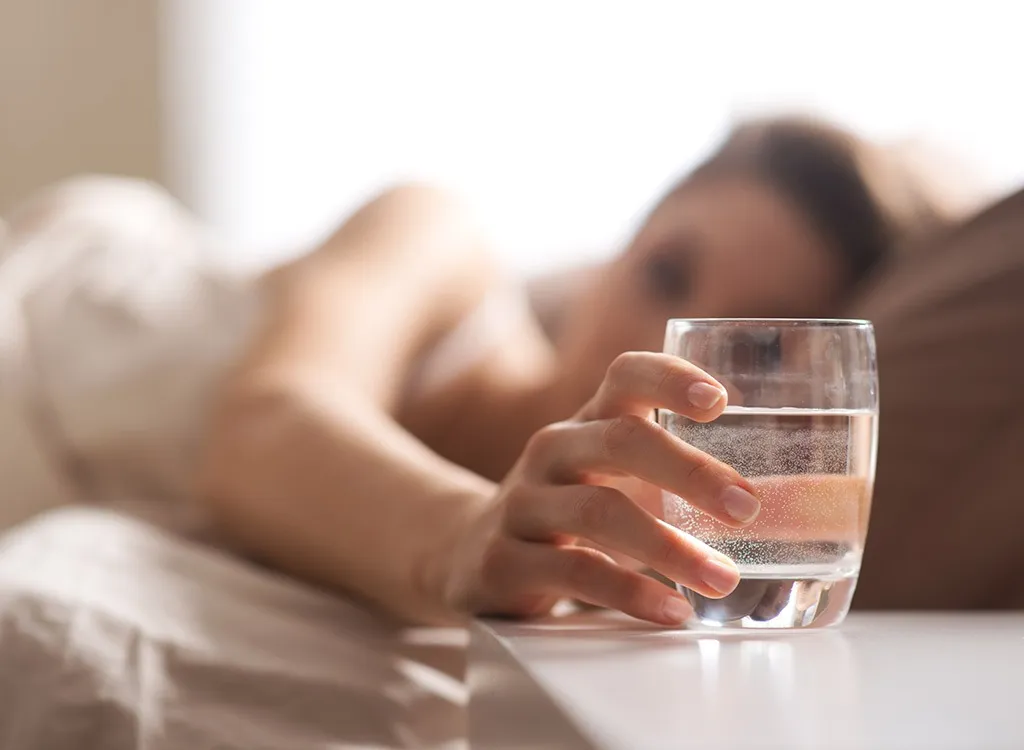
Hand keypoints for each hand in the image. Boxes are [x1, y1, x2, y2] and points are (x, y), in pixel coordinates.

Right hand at [441, 352, 760, 624]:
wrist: (468, 552)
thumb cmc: (568, 511)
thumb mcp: (609, 478)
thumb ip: (677, 478)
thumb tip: (795, 503)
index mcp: (587, 422)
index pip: (625, 374)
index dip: (670, 378)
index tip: (722, 401)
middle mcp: (552, 450)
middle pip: (619, 439)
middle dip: (690, 471)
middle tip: (747, 508)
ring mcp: (523, 503)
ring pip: (598, 510)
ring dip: (669, 546)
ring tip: (722, 577)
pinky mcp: (503, 559)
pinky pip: (573, 571)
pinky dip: (629, 591)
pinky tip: (671, 609)